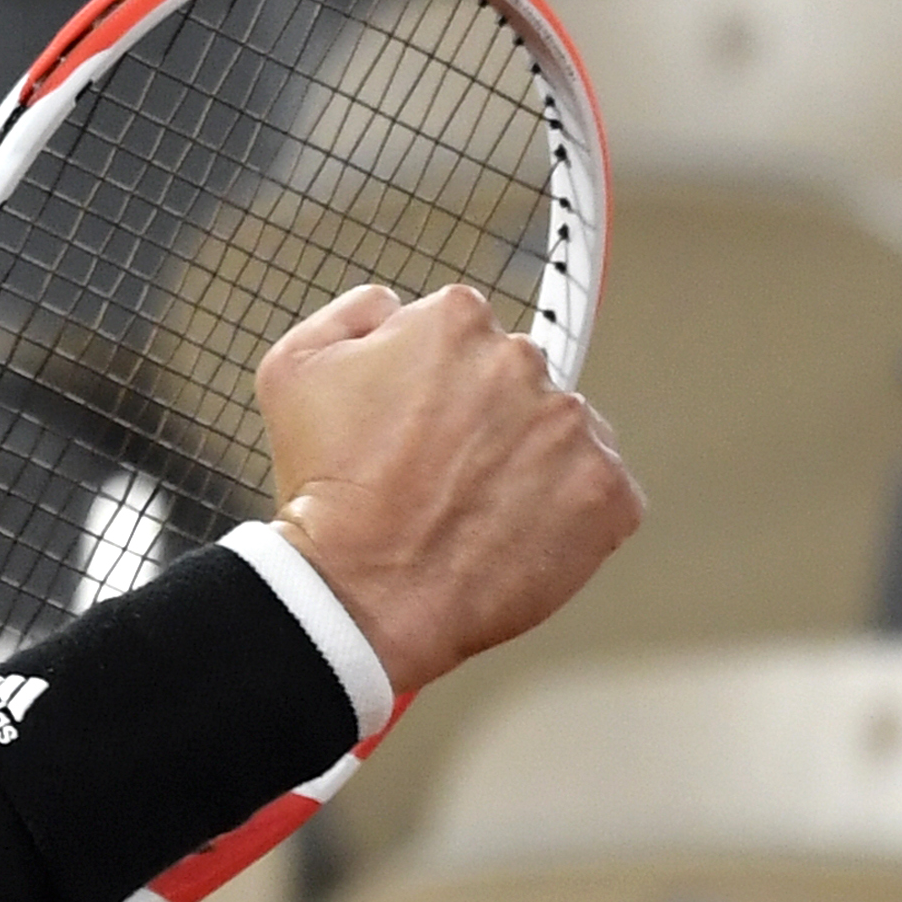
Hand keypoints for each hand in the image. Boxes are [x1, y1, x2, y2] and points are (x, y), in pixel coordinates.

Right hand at [257, 282, 642, 693]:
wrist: (361, 594)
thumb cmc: (328, 493)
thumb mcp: (293, 369)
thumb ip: (353, 314)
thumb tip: (395, 307)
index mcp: (455, 321)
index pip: (466, 336)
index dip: (436, 386)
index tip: (422, 427)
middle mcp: (522, 361)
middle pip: (517, 382)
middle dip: (489, 422)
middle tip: (444, 476)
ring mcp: (572, 428)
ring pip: (563, 435)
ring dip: (531, 466)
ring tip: (477, 512)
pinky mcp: (608, 492)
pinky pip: (605, 493)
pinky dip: (572, 516)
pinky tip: (517, 535)